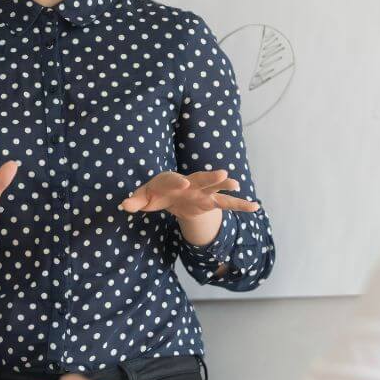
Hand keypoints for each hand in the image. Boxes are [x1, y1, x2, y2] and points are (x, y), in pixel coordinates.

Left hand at [120, 170, 257, 221]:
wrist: (170, 195)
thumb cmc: (154, 194)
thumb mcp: (142, 197)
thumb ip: (134, 201)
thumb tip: (124, 205)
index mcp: (170, 180)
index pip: (173, 180)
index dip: (177, 181)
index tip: (183, 183)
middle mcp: (190, 183)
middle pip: (200, 179)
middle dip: (210, 177)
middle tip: (223, 173)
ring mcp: (202, 193)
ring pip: (215, 189)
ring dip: (225, 187)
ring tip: (237, 185)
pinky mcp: (210, 202)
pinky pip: (226, 204)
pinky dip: (240, 205)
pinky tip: (255, 207)